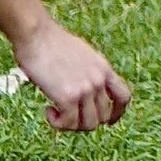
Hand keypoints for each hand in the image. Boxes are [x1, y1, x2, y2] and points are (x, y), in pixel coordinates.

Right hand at [13, 18, 132, 132]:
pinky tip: (48, 111)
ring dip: (71, 125)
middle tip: (67, 117)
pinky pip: (68, 123)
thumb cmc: (51, 43)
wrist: (37, 35)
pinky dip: (57, 123)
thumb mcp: (82, 55)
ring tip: (56, 114)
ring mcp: (85, 89)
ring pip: (88, 125)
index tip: (108, 122)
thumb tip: (83, 92)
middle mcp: (99, 80)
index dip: (117, 113)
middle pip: (103, 117)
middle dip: (85, 122)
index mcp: (104, 69)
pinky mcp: (68, 97)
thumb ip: (88, 72)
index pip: (124, 97)